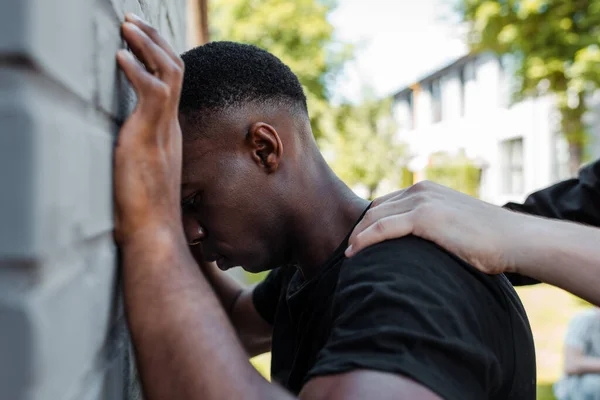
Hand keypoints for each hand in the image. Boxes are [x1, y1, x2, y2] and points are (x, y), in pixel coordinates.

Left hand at [113, 14, 184, 244]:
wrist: (155, 233)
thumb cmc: (146, 211)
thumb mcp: (142, 174)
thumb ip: (140, 155)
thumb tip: (131, 154)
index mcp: (168, 131)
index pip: (172, 83)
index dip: (158, 55)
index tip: (139, 39)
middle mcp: (170, 126)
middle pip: (176, 69)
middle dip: (155, 39)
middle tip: (134, 20)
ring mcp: (163, 130)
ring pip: (169, 73)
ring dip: (147, 44)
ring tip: (127, 25)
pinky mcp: (150, 137)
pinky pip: (152, 92)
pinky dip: (135, 70)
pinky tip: (119, 57)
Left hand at [347, 181, 527, 274]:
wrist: (515, 240)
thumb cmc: (489, 240)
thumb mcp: (455, 226)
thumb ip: (433, 227)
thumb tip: (416, 246)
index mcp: (427, 190)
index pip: (386, 204)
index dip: (368, 222)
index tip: (357, 241)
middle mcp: (421, 190)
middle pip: (375, 209)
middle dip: (358, 228)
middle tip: (347, 249)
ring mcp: (422, 201)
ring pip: (374, 217)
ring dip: (357, 236)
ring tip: (347, 255)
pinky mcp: (424, 217)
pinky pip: (382, 228)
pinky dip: (364, 240)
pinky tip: (354, 254)